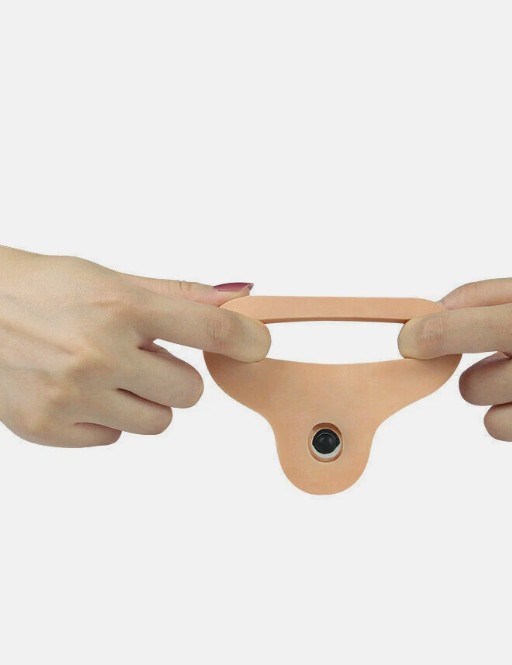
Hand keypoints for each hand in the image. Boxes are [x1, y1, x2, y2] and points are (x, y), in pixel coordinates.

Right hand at [0, 247, 269, 446]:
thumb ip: (177, 293)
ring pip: (158, 422)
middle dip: (175, 374)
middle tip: (143, 356)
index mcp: (119, 306)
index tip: (257, 344)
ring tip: (110, 374)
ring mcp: (72, 396)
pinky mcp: (48, 428)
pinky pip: (113, 438)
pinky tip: (79, 391)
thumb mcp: (108, 278)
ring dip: (145, 400)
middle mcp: (98, 353)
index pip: (210, 328)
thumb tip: (237, 294)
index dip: (245, 338)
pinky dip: (106, 419)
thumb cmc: (38, 289)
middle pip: (190, 392)